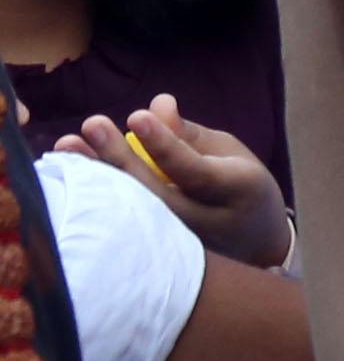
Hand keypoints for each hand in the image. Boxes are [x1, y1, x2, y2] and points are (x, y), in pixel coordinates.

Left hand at [58, 92, 291, 265]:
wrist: (257, 242)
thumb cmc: (240, 185)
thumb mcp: (228, 151)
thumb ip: (188, 133)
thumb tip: (157, 104)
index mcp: (235, 190)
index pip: (193, 170)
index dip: (164, 145)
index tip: (136, 116)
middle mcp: (205, 222)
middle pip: (156, 194)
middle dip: (120, 158)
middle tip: (92, 123)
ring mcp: (180, 244)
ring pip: (133, 214)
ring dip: (98, 179)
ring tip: (68, 147)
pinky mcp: (159, 256)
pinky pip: (126, 225)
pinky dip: (98, 199)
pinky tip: (71, 175)